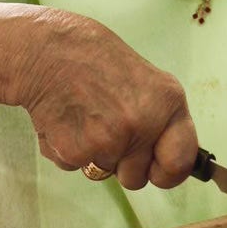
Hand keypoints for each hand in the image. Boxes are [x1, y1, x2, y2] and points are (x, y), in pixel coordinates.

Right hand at [0, 1, 197, 190]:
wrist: (45, 49)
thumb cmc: (94, 57)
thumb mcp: (145, 78)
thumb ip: (160, 116)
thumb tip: (172, 156)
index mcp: (167, 103)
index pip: (181, 163)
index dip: (167, 172)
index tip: (157, 169)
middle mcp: (143, 125)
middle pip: (137, 178)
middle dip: (122, 163)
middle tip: (106, 128)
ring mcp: (108, 141)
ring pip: (104, 171)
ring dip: (93, 152)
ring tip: (84, 114)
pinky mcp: (75, 152)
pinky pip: (76, 166)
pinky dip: (68, 148)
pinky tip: (66, 118)